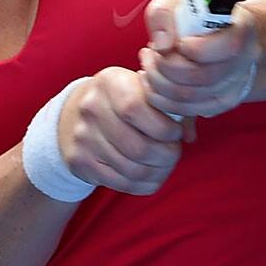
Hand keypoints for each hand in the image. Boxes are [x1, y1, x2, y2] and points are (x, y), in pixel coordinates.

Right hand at [57, 67, 192, 195]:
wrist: (76, 113)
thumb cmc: (124, 100)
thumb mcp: (144, 89)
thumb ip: (171, 106)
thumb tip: (189, 135)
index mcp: (110, 82)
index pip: (135, 109)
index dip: (163, 127)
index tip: (175, 132)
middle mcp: (91, 107)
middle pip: (137, 147)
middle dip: (167, 155)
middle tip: (174, 152)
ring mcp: (82, 136)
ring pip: (132, 170)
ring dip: (158, 172)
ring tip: (165, 163)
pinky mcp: (80, 161)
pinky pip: (121, 183)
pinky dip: (144, 184)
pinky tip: (151, 174)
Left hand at [140, 0, 260, 118]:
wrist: (211, 33)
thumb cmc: (193, 16)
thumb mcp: (175, 3)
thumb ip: (164, 15)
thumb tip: (163, 45)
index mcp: (241, 28)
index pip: (227, 47)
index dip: (195, 48)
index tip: (177, 42)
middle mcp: (244, 60)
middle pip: (204, 76)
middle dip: (166, 67)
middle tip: (150, 54)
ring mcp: (236, 85)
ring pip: (193, 97)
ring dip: (160, 83)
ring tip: (149, 65)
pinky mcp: (222, 103)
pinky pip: (190, 111)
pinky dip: (164, 100)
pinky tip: (154, 83)